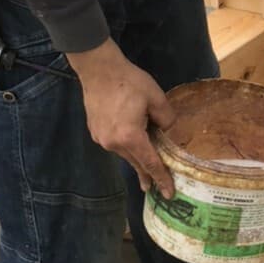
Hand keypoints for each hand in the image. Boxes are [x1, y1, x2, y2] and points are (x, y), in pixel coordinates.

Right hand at [65, 38, 176, 196]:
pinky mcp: (95, 132)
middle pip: (136, 162)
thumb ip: (166, 119)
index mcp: (130, 137)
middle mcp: (113, 143)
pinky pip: (115, 144)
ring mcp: (101, 139)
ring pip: (124, 153)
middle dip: (147, 175)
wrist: (98, 69)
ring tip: (146, 166)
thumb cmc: (129, 81)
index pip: (150, 163)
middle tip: (154, 189)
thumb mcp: (155, 97)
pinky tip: (130, 142)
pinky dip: (125, 146)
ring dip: (136, 157)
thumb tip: (167, 131)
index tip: (168, 194)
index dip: (161, 178)